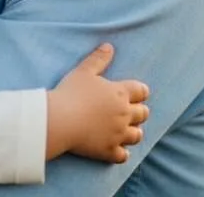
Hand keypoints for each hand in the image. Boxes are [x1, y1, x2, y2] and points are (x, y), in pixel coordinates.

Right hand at [46, 44, 149, 163]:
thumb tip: (109, 46)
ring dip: (134, 133)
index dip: (140, 92)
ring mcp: (118, 134)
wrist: (60, 120)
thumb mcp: (84, 71)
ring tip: (126, 131)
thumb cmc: (70, 93)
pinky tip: (117, 150)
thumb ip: (98, 59)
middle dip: (139, 112)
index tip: (137, 94)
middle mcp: (124, 114)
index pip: (142, 91)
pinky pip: (123, 156)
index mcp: (120, 93)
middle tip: (131, 112)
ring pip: (137, 136)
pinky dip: (122, 154)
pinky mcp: (108, 151)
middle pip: (143, 114)